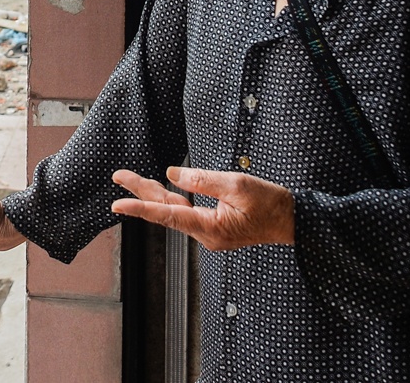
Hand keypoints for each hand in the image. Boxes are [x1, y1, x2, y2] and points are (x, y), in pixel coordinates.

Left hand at [109, 167, 294, 250]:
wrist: (292, 221)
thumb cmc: (271, 203)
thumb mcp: (238, 184)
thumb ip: (202, 180)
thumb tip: (173, 174)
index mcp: (210, 227)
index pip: (167, 215)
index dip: (140, 208)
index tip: (117, 205)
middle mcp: (205, 235)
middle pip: (166, 211)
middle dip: (141, 193)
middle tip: (119, 176)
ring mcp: (209, 233)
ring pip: (174, 211)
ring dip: (154, 195)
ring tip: (132, 179)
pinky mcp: (214, 228)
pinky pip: (186, 213)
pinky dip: (172, 200)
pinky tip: (162, 189)